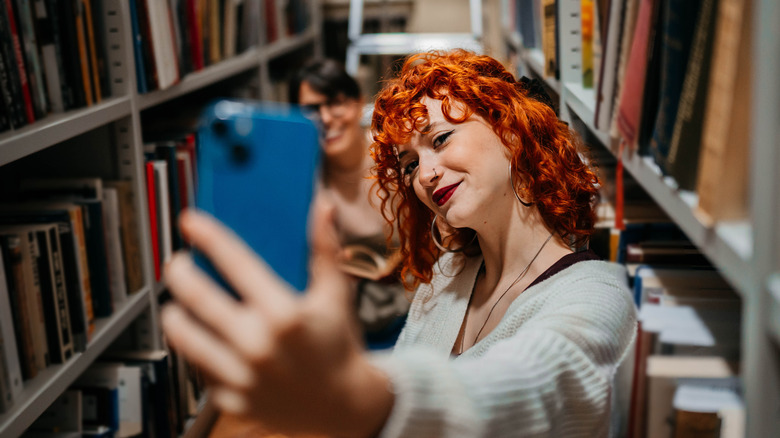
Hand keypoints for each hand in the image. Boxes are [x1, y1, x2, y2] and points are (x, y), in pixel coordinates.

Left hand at [161, 200, 393, 436]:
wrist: (343, 404)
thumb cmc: (338, 344)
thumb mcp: (336, 294)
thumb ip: (325, 249)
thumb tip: (322, 206)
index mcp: (284, 314)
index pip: (236, 264)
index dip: (209, 237)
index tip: (190, 222)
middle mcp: (259, 345)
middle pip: (198, 297)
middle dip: (179, 273)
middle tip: (178, 263)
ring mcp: (242, 375)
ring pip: (186, 336)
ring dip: (175, 313)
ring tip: (177, 302)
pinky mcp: (232, 400)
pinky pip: (198, 369)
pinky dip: (194, 349)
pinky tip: (200, 337)